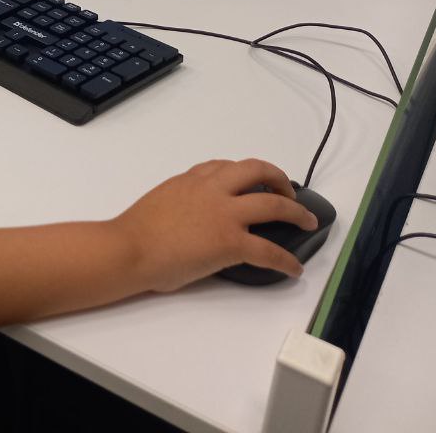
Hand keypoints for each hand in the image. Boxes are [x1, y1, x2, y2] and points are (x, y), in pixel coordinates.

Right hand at [113, 158, 319, 292]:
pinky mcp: (231, 242)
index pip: (225, 167)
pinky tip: (294, 268)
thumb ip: (182, 202)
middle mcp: (211, 189)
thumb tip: (195, 219)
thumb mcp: (161, 202)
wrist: (128, 249)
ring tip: (306, 222)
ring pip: (274, 204)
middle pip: (257, 171)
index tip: (251, 182)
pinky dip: (287, 260)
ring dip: (296, 212)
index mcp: (191, 180)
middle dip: (279, 180)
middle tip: (288, 194)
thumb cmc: (134, 233)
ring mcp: (224, 214)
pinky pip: (269, 250)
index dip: (244, 174)